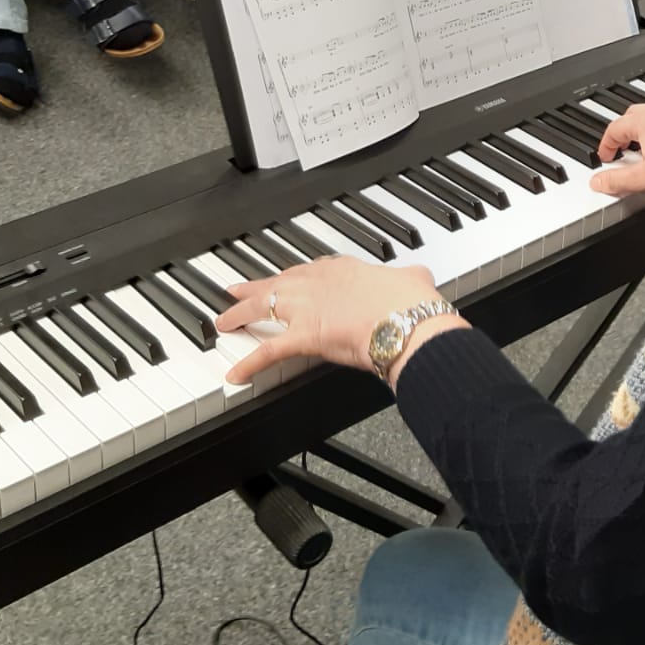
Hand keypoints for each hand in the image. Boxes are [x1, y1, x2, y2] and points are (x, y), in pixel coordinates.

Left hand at [212, 257, 457, 384]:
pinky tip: (234, 375)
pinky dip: (249, 364)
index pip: (311, 270)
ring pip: (262, 308)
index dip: (295, 276)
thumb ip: (411, 278)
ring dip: (240, 315)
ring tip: (224, 321)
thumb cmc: (412, 303)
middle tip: (236, 290)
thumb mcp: (414, 280)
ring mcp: (307, 308)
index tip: (287, 279)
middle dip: (254, 288)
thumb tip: (420, 277)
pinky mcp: (303, 337)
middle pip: (277, 283)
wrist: (406, 321)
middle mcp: (318, 283)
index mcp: (344, 269)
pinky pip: (268, 352)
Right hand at [587, 102, 644, 200]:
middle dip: (621, 134)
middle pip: (630, 117)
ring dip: (638, 132)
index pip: (614, 129)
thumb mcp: (644, 179)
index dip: (606, 146)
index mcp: (644, 122)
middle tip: (619, 152)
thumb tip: (597, 182)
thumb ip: (617, 181)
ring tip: (638, 152)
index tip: (606, 160)